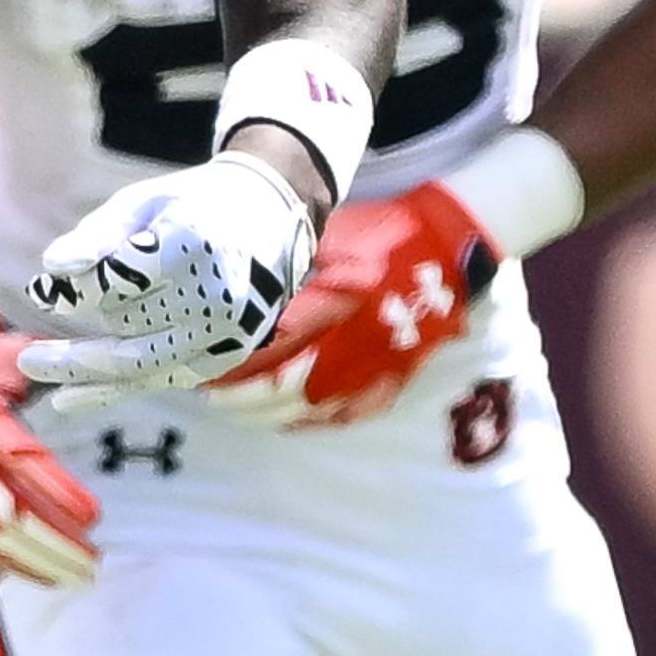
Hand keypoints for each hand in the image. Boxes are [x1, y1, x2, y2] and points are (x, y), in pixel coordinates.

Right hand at [0, 308, 100, 588]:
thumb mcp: (9, 353)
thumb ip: (54, 365)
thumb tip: (108, 363)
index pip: (19, 465)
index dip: (57, 493)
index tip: (94, 516)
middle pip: (7, 516)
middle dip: (53, 543)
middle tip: (95, 560)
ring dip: (39, 562)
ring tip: (82, 574)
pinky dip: (13, 567)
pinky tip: (49, 577)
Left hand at [18, 153, 323, 400]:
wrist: (268, 222)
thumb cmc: (190, 205)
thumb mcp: (142, 203)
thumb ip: (97, 236)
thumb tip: (51, 269)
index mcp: (197, 242)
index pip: (124, 278)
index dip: (82, 288)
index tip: (44, 290)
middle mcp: (217, 292)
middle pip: (130, 325)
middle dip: (78, 339)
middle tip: (27, 354)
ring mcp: (225, 330)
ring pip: (141, 363)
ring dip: (84, 371)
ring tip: (36, 368)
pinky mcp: (224, 354)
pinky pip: (161, 378)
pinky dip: (114, 389)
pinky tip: (68, 399)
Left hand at [214, 185, 501, 427]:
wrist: (452, 245)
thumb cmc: (389, 232)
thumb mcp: (334, 237)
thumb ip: (294, 265)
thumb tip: (247, 286)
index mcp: (341, 301)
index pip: (275, 344)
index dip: (236, 359)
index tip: (204, 363)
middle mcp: (358, 341)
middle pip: (287, 384)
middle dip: (244, 394)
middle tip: (209, 394)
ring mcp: (379, 365)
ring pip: (313, 405)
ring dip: (270, 412)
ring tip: (235, 410)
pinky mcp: (395, 376)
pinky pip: (349, 413)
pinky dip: (314, 421)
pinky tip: (286, 423)